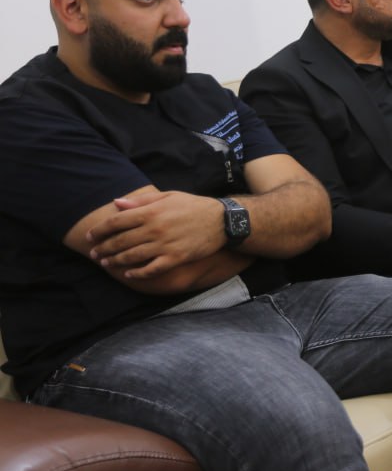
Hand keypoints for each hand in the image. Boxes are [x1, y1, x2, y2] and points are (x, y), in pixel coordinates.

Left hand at [86, 191, 225, 278]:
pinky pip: (152, 269)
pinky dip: (138, 274)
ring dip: (115, 261)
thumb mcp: (167, 196)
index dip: (100, 230)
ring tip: (106, 264)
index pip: (116, 221)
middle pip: (120, 241)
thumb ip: (141, 200)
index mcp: (151, 211)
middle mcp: (155, 229)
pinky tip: (129, 275)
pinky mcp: (175, 258)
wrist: (222, 220)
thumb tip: (117, 203)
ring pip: (132, 257)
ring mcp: (165, 245)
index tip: (90, 236)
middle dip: (104, 248)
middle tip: (94, 254)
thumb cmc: (193, 206)